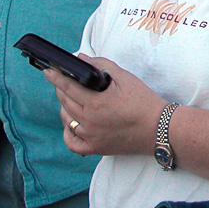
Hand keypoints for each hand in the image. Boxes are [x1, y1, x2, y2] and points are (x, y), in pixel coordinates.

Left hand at [43, 54, 165, 156]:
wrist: (160, 128)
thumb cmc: (144, 102)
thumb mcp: (126, 78)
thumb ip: (102, 66)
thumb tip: (83, 59)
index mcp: (95, 103)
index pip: (68, 87)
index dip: (56, 77)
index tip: (48, 71)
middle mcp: (89, 122)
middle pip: (65, 103)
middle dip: (60, 89)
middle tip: (61, 81)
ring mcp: (91, 137)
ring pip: (67, 121)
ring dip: (64, 108)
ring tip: (69, 99)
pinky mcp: (97, 148)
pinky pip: (73, 144)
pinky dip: (68, 134)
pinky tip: (72, 125)